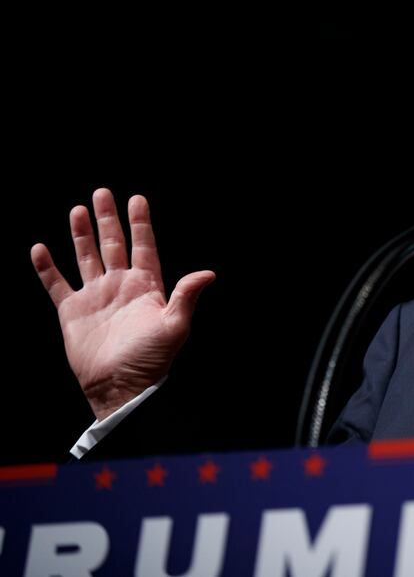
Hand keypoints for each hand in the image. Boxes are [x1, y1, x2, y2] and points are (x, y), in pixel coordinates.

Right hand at [31, 188, 214, 419]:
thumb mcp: (174, 326)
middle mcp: (120, 286)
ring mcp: (96, 297)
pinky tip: (40, 249)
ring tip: (77, 210)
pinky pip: (57, 284)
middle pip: (113, 244)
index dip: (140, 223)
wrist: (119, 386)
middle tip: (102, 193)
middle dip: (108, 219)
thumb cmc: (151, 359)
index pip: (143, 246)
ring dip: (81, 235)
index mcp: (146, 287)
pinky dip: (47, 268)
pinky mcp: (72, 312)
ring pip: (87, 257)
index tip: (136, 199)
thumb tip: (208, 273)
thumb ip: (186, 296)